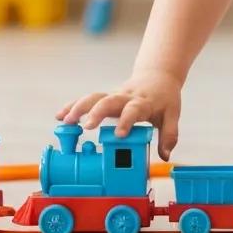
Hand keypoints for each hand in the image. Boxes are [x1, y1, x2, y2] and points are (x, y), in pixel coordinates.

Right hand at [56, 68, 182, 160]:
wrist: (157, 77)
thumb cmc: (164, 99)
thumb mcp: (172, 115)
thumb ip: (169, 135)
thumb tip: (165, 155)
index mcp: (143, 103)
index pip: (133, 110)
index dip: (126, 121)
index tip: (119, 135)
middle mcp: (126, 97)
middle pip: (109, 101)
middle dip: (96, 112)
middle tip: (86, 127)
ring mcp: (114, 96)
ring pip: (95, 97)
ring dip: (79, 107)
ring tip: (65, 121)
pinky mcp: (105, 97)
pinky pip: (88, 100)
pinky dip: (73, 105)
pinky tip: (60, 115)